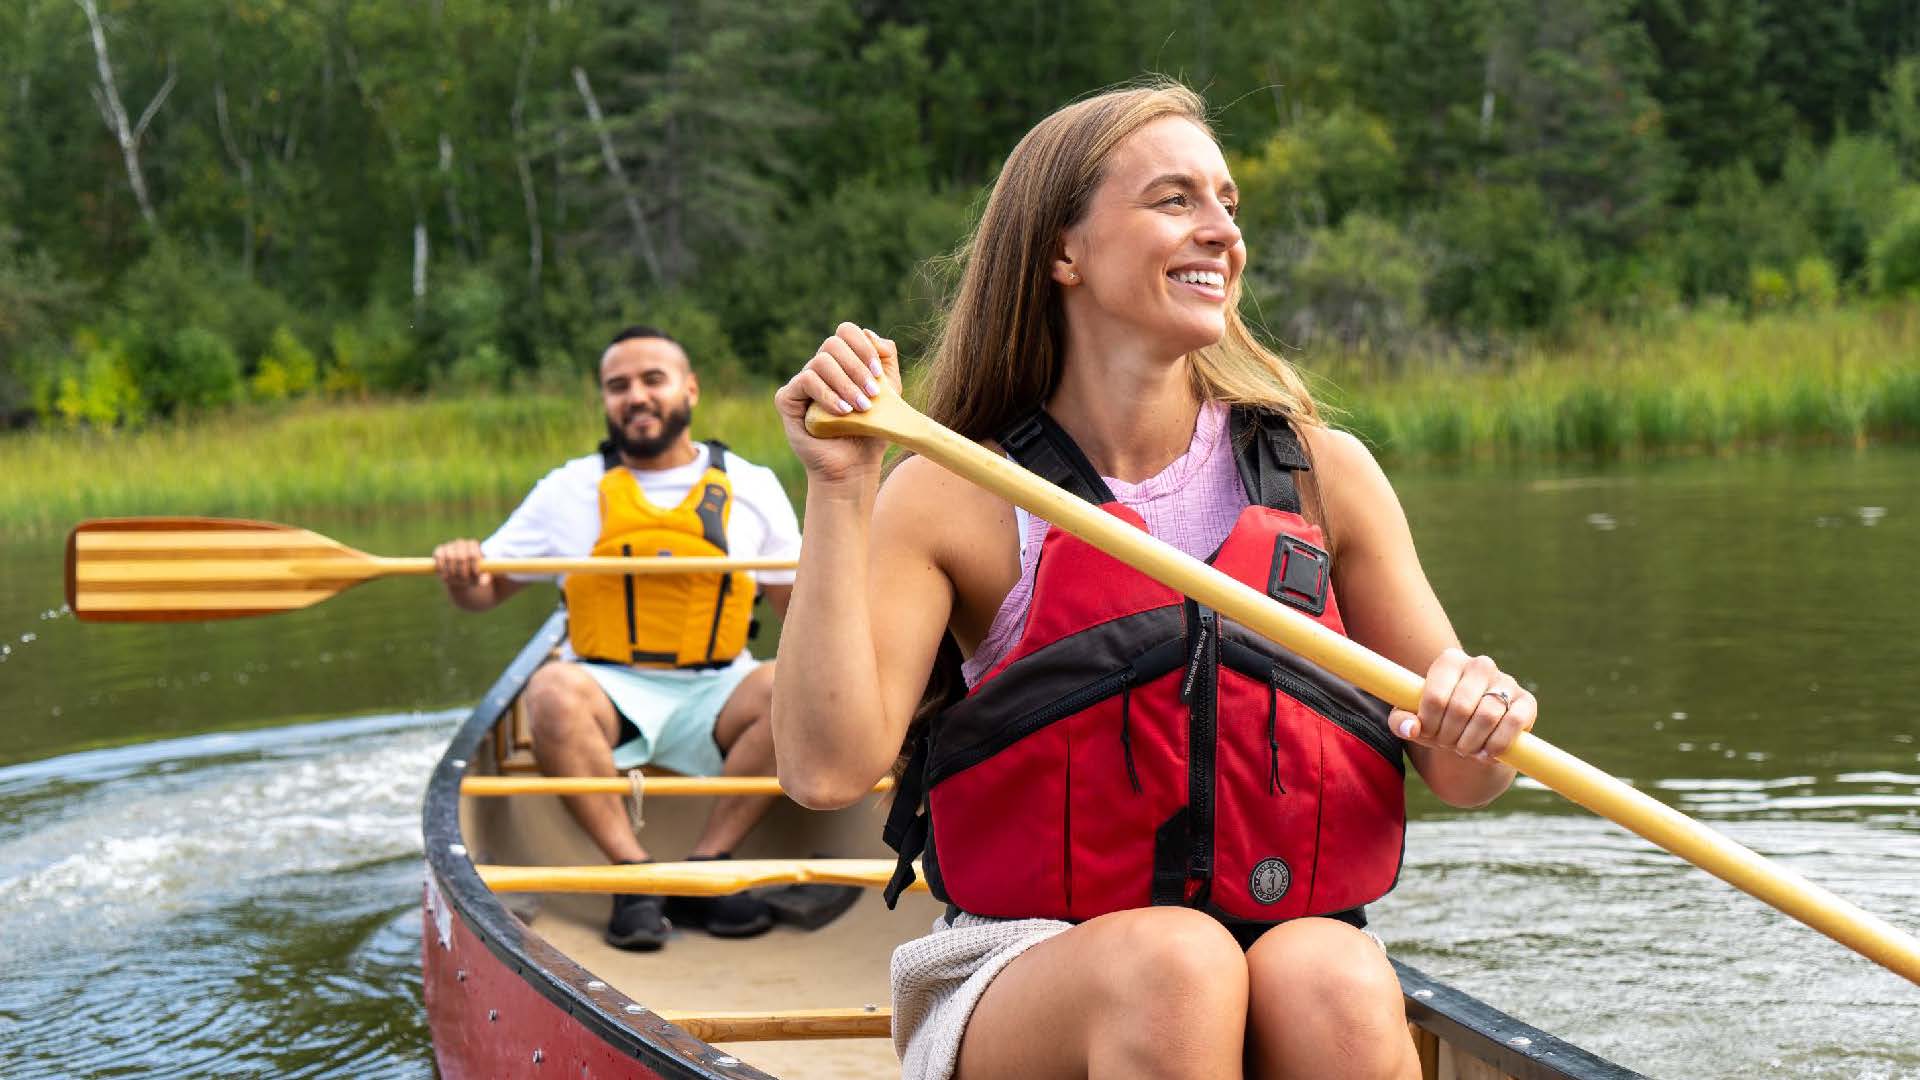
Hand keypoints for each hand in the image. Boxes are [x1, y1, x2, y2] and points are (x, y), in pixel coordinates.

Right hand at [433, 538, 488, 589]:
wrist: (460, 576)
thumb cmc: (473, 575)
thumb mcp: (482, 576)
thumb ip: (485, 577)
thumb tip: (484, 582)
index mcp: (474, 545)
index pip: (474, 553)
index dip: (474, 565)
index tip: (475, 575)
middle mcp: (461, 543)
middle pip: (462, 557)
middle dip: (463, 571)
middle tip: (465, 580)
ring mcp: (449, 546)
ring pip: (450, 558)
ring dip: (453, 572)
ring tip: (456, 580)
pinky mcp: (439, 550)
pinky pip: (439, 557)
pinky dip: (442, 568)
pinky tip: (445, 576)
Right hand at [772, 322, 899, 485]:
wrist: (855, 466)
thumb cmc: (872, 431)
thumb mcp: (890, 393)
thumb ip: (887, 360)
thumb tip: (871, 334)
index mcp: (842, 362)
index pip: (846, 332)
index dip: (862, 346)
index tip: (878, 374)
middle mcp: (819, 368)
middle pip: (833, 344)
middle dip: (857, 368)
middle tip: (872, 394)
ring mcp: (801, 383)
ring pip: (820, 362)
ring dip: (845, 384)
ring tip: (860, 408)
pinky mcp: (788, 400)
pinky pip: (805, 381)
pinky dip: (827, 394)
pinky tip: (842, 413)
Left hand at [1390, 648, 1536, 765]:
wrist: (1472, 734)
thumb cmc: (1439, 722)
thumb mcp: (1414, 721)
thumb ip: (1401, 721)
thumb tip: (1411, 728)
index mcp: (1449, 661)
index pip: (1435, 696)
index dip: (1429, 724)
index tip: (1428, 734)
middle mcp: (1480, 664)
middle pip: (1461, 707)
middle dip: (1449, 735)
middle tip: (1447, 744)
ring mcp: (1506, 681)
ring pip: (1488, 715)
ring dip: (1471, 742)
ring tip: (1463, 749)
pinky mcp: (1526, 701)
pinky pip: (1514, 722)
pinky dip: (1497, 744)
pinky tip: (1485, 753)